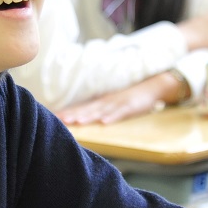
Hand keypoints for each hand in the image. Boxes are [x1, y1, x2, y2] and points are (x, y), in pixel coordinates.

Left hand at [58, 73, 179, 124]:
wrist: (153, 86)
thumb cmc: (132, 97)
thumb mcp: (114, 103)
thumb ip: (100, 110)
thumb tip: (83, 117)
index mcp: (102, 102)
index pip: (82, 108)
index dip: (69, 113)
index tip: (54, 118)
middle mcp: (107, 102)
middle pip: (87, 109)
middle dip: (73, 115)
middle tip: (59, 120)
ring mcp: (119, 103)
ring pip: (101, 111)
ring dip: (89, 116)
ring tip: (77, 122)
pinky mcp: (131, 106)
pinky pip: (121, 112)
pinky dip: (112, 117)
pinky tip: (104, 122)